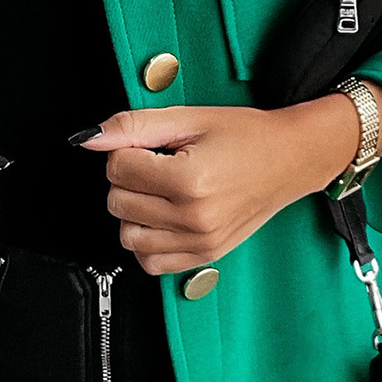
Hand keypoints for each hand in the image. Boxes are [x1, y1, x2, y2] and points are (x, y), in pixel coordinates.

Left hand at [73, 98, 357, 275]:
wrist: (291, 159)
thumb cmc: (247, 137)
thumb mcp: (190, 119)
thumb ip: (134, 126)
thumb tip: (90, 138)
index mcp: (189, 179)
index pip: (118, 168)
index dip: (128, 149)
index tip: (153, 146)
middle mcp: (194, 217)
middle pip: (118, 202)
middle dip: (129, 179)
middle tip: (160, 165)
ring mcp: (200, 241)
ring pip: (128, 235)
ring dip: (135, 211)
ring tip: (162, 191)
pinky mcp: (204, 256)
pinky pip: (150, 262)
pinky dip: (148, 241)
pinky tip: (164, 218)